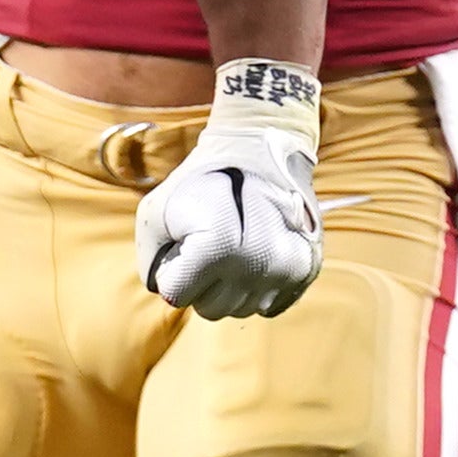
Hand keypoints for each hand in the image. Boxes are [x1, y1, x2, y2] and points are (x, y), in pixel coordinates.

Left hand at [136, 112, 322, 320]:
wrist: (259, 147)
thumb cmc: (200, 179)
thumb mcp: (155, 210)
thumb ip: (150, 261)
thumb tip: (167, 295)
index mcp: (218, 247)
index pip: (176, 295)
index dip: (174, 268)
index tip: (186, 240)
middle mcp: (258, 263)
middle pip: (209, 308)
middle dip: (201, 281)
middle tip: (210, 241)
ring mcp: (287, 269)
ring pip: (239, 309)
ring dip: (230, 285)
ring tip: (234, 244)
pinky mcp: (307, 270)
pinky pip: (268, 306)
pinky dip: (257, 287)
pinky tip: (256, 255)